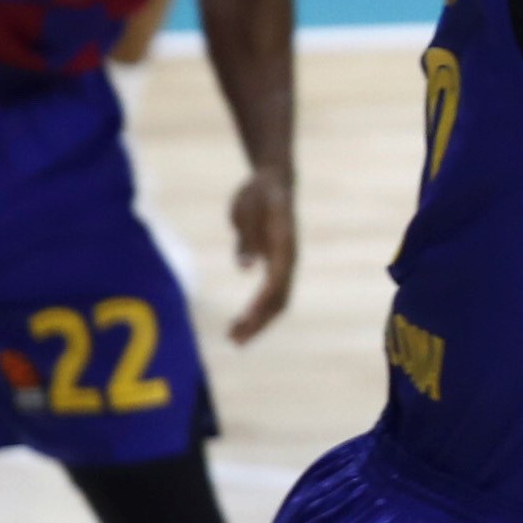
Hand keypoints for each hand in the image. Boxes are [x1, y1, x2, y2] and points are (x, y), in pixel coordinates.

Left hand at [227, 167, 296, 342]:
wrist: (273, 182)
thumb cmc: (259, 194)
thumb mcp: (247, 210)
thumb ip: (247, 238)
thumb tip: (246, 267)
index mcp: (283, 245)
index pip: (275, 282)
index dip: (260, 304)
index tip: (243, 321)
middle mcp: (288, 259)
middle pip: (280, 300)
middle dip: (259, 323)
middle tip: (235, 340)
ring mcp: (284, 264)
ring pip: (277, 301)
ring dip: (258, 322)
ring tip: (234, 337)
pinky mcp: (276, 265)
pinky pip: (271, 295)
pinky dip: (258, 311)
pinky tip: (240, 321)